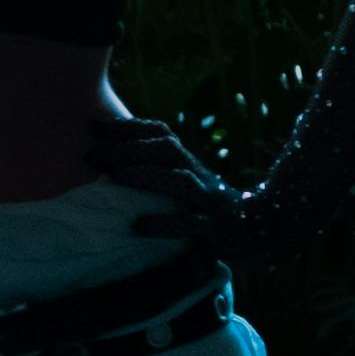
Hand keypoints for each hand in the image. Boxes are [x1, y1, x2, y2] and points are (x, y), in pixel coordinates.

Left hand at [80, 108, 246, 249]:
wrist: (262, 227)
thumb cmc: (210, 207)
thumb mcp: (186, 183)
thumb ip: (159, 170)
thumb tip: (110, 162)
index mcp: (190, 162)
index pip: (160, 133)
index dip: (127, 127)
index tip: (92, 126)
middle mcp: (200, 174)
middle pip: (166, 149)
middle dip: (128, 148)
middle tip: (92, 154)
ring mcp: (210, 200)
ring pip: (179, 181)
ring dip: (146, 176)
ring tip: (115, 177)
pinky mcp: (217, 229)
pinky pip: (191, 224)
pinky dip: (164, 223)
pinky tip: (138, 226)